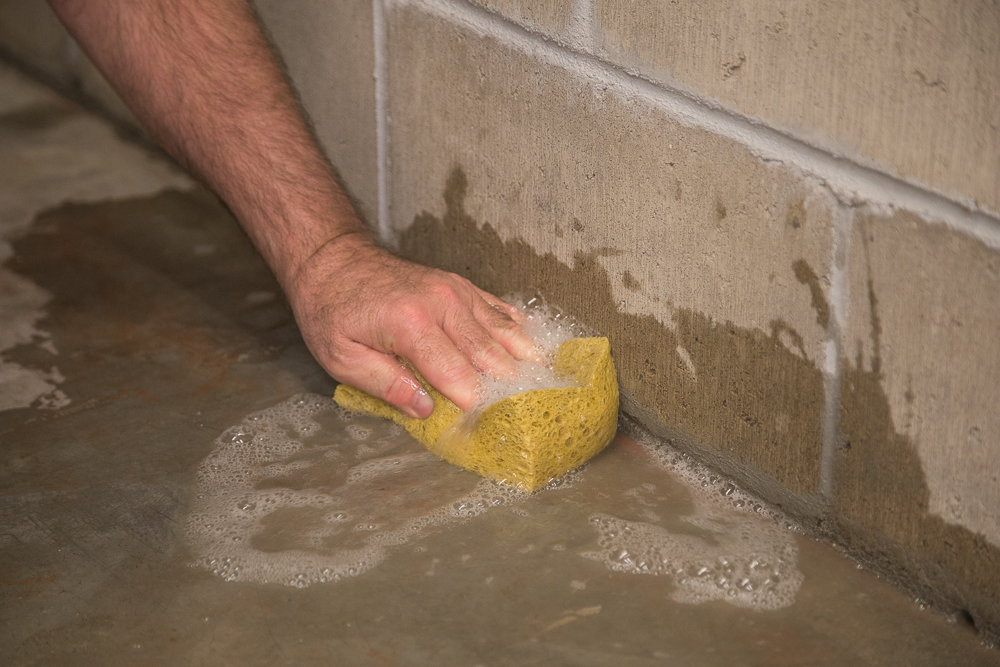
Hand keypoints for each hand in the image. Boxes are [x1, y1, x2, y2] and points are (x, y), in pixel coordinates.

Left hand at [285, 232, 538, 417]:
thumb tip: (425, 410)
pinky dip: (517, 329)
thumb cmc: (333, 311)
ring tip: (549, 382)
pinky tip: (535, 345)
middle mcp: (442, 305)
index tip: (487, 430)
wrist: (334, 261)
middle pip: (489, 355)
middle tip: (528, 415)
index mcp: (412, 326)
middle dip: (509, 388)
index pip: (458, 377)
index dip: (475, 407)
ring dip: (525, 358)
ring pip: (502, 330)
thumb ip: (385, 385)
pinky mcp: (460, 286)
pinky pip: (497, 309)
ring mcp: (455, 291)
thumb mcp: (342, 357)